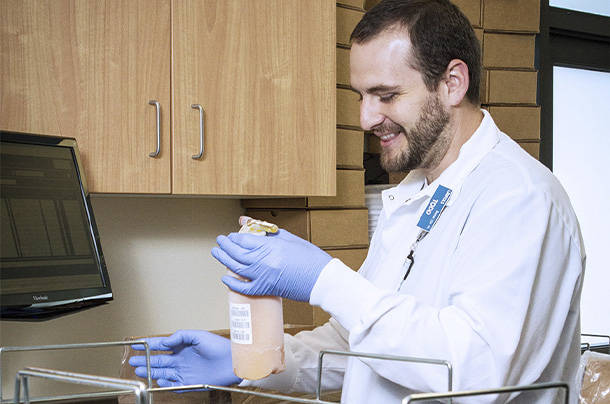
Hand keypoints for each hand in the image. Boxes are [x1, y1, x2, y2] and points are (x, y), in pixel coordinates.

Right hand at [128, 330, 240, 387]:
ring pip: (163, 373)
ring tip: (139, 370)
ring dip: (151, 371)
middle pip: (159, 361)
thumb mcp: (198, 335)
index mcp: (183, 347)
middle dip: (145, 360)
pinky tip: (158, 380)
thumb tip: (165, 341)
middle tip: (133, 361)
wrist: (231, 361)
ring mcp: (184, 371)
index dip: (149, 346)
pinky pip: (173, 385)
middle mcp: (182, 359)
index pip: (162, 346)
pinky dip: (164, 384)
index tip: (137, 345)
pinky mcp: (189, 382)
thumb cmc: (219, 346)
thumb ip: (181, 336)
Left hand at [211, 229, 331, 301]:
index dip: (234, 237)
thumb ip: (268, 231)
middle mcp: (264, 261)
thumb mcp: (289, 238)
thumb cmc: (309, 258)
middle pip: (237, 252)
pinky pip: (244, 287)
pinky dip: (233, 283)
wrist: (321, 280)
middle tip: (220, 241)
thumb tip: (250, 222)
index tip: (231, 235)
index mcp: (271, 246)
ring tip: (217, 253)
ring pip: (236, 268)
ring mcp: (264, 276)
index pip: (244, 240)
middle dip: (225, 246)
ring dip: (224, 260)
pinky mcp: (266, 289)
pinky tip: (226, 277)